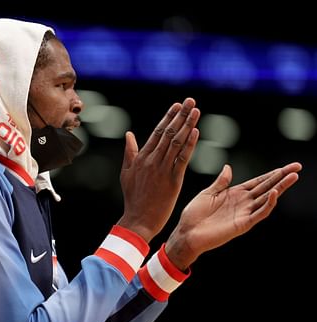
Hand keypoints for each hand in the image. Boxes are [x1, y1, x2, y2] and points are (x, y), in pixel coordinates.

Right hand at [117, 98, 200, 241]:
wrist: (139, 219)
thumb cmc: (133, 198)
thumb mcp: (126, 173)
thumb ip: (129, 152)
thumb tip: (129, 134)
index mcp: (142, 157)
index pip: (157, 132)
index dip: (168, 117)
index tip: (178, 105)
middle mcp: (152, 160)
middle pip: (168, 132)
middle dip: (181, 115)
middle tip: (191, 101)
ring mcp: (162, 169)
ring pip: (177, 142)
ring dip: (187, 124)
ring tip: (196, 110)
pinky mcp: (173, 180)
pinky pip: (182, 158)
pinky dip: (189, 144)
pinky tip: (196, 132)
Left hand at [165, 162, 302, 269]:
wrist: (186, 232)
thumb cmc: (194, 214)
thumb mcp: (208, 193)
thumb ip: (221, 182)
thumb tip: (228, 167)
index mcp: (234, 194)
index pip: (258, 182)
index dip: (272, 174)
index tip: (286, 166)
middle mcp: (242, 203)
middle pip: (267, 187)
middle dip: (282, 177)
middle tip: (297, 167)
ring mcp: (244, 213)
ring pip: (267, 199)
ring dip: (280, 188)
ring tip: (292, 177)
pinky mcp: (242, 224)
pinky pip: (258, 214)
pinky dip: (267, 204)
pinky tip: (274, 193)